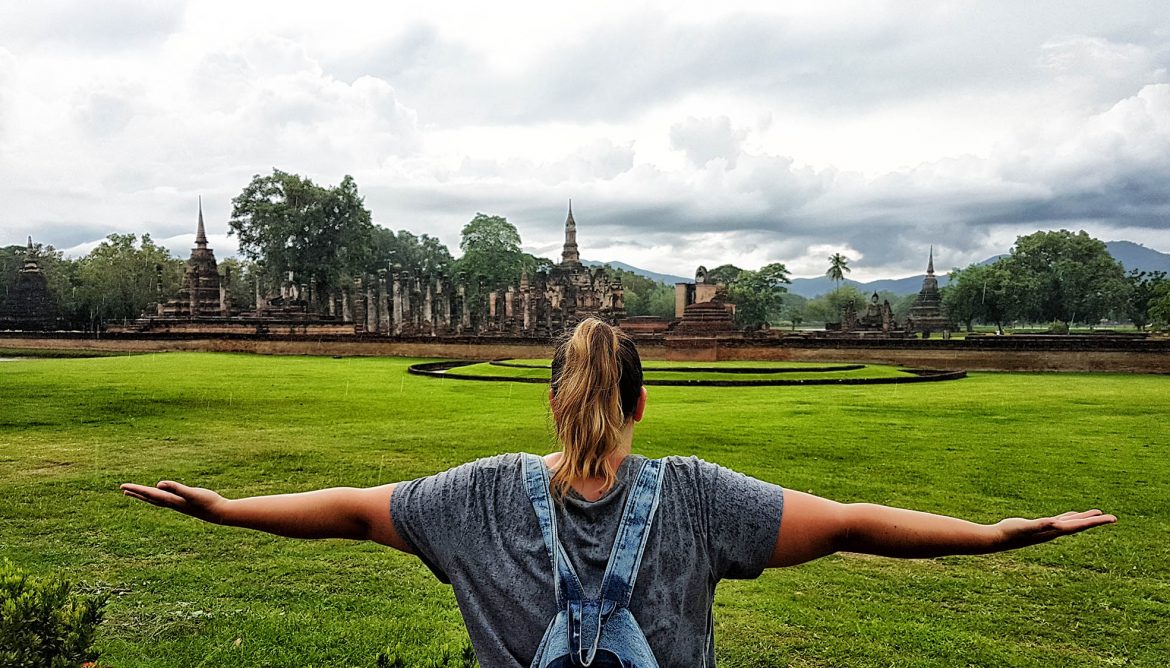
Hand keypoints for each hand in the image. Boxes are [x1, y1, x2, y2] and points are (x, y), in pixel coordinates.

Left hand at [120, 481, 226, 522]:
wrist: (220, 513)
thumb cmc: (207, 502)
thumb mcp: (192, 493)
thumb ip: (176, 489)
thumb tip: (159, 484)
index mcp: (171, 500)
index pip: (150, 494)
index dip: (136, 489)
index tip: (123, 486)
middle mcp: (171, 503)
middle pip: (149, 498)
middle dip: (136, 493)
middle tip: (123, 489)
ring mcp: (177, 504)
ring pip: (156, 500)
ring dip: (145, 496)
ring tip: (135, 493)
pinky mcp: (184, 503)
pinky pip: (165, 499)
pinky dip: (158, 496)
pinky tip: (160, 494)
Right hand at [993, 509, 1115, 549]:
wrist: (998, 539)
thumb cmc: (1011, 532)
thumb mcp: (1026, 527)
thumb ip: (1040, 525)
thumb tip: (1053, 523)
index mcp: (1055, 531)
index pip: (1080, 526)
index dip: (1095, 522)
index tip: (1112, 519)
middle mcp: (1054, 531)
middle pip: (1080, 525)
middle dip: (1096, 521)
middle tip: (1113, 518)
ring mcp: (1048, 529)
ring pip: (1071, 522)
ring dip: (1084, 519)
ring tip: (1097, 514)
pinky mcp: (1041, 526)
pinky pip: (1060, 520)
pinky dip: (1069, 517)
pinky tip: (1072, 515)